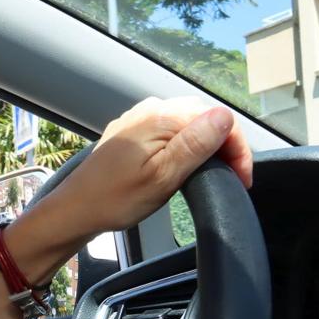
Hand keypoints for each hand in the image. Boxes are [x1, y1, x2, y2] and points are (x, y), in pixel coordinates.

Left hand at [43, 97, 252, 237]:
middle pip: (204, 117)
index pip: (218, 118)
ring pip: (188, 124)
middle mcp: (150, 109)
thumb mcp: (163, 176)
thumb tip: (224, 116)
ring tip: (214, 174)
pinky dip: (184, 146)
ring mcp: (139, 119)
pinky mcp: (131, 132)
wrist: (75, 209)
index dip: (238, 148)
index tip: (243, 178)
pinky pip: (168, 131)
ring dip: (206, 146)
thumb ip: (195, 144)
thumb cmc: (116, 199)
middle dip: (225, 145)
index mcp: (161, 117)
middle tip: (233, 178)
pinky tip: (186, 166)